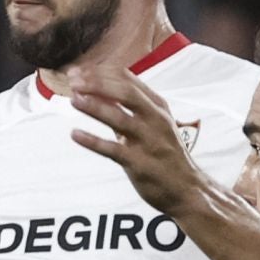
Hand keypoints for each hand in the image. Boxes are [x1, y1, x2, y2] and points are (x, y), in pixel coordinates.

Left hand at [68, 67, 209, 216]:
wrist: (187, 188)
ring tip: (73, 99)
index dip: (100, 73)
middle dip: (97, 83)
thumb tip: (99, 89)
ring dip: (95, 107)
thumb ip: (128, 107)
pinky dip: (93, 141)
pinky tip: (75, 134)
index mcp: (157, 106)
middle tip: (73, 81)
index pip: (128, 81)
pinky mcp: (140, 163)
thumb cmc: (164, 153)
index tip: (77, 71)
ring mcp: (148, 141)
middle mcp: (155, 119)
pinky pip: (113, 150)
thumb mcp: (152, 123)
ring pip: (119, 118)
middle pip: (125, 93)